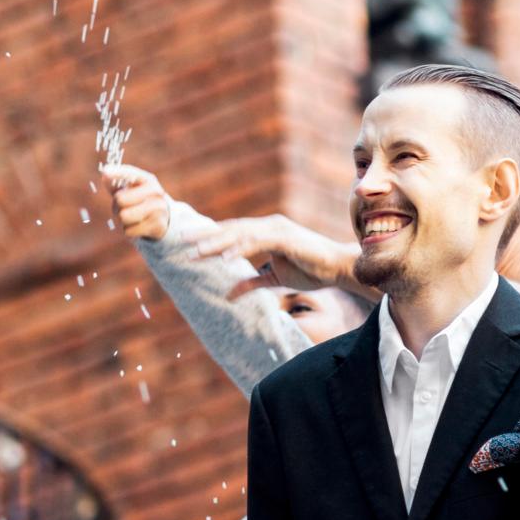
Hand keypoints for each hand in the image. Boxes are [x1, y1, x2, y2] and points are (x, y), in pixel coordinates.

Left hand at [103, 164, 173, 241]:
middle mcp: (156, 192)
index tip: (105, 172)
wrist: (165, 218)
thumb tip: (104, 175)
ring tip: (130, 217)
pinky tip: (137, 226)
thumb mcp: (131, 190)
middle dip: (115, 206)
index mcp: (149, 180)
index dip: (118, 172)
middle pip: (120, 200)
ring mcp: (158, 209)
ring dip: (122, 220)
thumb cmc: (141, 200)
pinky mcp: (158, 226)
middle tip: (121, 208)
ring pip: (124, 217)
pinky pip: (129, 231)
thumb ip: (115, 183)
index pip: (131, 173)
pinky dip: (129, 231)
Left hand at [188, 215, 361, 295]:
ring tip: (197, 252)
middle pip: (231, 230)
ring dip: (217, 243)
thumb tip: (229, 294)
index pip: (232, 234)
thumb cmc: (310, 270)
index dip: (210, 238)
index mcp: (264, 232)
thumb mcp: (273, 279)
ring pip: (240, 234)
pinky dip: (241, 249)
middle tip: (182, 242)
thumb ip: (250, 283)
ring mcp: (277, 229)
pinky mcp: (286, 238)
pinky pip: (258, 242)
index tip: (188, 244)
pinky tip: (225, 258)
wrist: (338, 268)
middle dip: (206, 236)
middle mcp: (268, 226)